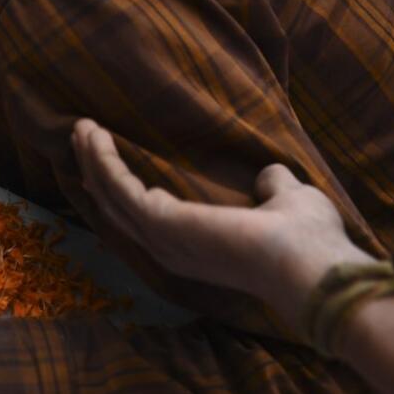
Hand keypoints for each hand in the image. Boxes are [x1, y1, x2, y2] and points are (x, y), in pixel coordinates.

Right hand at [71, 118, 373, 327]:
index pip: (144, 218)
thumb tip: (271, 174)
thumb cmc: (307, 241)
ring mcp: (160, 238)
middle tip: (81, 135)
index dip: (122, 188)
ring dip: (93, 159)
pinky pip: (120, 187)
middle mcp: (168, 248)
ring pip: (111, 195)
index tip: (109, 159)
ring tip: (81, 127)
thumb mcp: (289, 201)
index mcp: (194, 247)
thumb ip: (275, 187)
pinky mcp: (159, 222)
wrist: (312, 266)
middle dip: (96, 169)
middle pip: (116, 206)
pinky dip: (105, 161)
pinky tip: (96, 137)